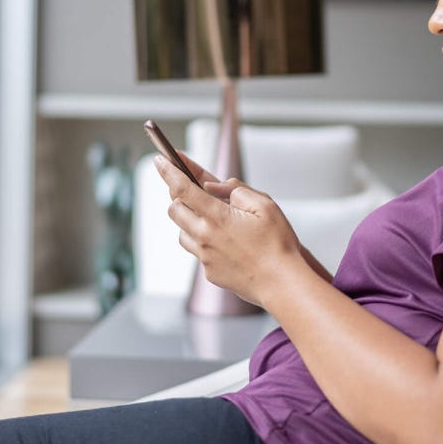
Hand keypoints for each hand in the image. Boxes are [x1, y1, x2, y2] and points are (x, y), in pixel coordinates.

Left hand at [153, 153, 305, 305]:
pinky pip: (198, 252)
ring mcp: (205, 257)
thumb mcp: (265, 205)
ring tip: (213, 219)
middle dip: (178, 197)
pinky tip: (226, 242)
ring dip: (190, 221)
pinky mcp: (210, 272)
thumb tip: (215, 186)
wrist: (282, 284)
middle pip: (174, 210)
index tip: (159, 159)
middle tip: (192, 191)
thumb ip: (237, 190)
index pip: (183, 188)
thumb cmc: (278, 244)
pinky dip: (204, 242)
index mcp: (217, 217)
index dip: (168, 171)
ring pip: (183, 232)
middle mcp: (205, 237)